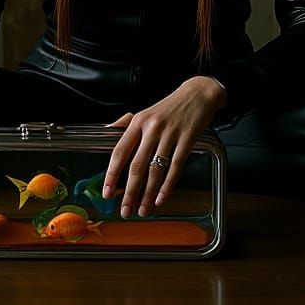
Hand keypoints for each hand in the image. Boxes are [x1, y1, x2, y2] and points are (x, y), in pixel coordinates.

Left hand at [104, 76, 226, 219]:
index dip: (112, 174)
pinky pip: (175, 167)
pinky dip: (167, 186)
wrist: (198, 93)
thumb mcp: (144, 112)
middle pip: (136, 166)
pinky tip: (161, 198)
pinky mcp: (187, 139)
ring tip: (143, 210)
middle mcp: (152, 128)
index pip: (120, 151)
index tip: (108, 192)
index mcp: (138, 122)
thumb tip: (106, 132)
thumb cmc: (169, 106)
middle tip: (125, 210)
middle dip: (129, 192)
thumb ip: (125, 124)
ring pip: (155, 170)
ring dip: (148, 194)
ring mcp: (170, 134)